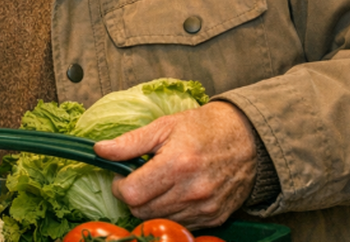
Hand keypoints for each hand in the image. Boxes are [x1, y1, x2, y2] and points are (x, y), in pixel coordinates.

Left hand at [93, 101, 256, 228]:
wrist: (248, 139)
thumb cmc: (205, 128)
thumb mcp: (164, 125)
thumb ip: (130, 141)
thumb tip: (100, 150)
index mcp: (177, 165)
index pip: (131, 193)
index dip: (119, 185)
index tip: (123, 174)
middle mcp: (192, 191)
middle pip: (141, 211)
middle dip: (133, 196)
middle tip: (140, 178)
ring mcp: (204, 208)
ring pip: (159, 220)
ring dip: (151, 205)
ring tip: (160, 183)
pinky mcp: (214, 217)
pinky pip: (180, 224)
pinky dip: (171, 212)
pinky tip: (176, 193)